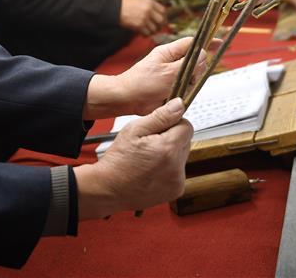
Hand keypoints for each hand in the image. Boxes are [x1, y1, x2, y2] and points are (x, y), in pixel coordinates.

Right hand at [75, 98, 192, 218]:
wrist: (108, 190)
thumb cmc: (118, 160)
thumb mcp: (134, 130)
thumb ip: (160, 116)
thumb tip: (179, 105)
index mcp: (168, 148)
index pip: (186, 126)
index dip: (172, 124)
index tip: (158, 130)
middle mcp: (176, 166)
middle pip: (185, 142)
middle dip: (171, 140)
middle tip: (150, 145)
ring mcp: (177, 181)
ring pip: (182, 157)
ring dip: (170, 155)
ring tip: (149, 159)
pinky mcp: (175, 190)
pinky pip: (178, 172)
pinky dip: (169, 170)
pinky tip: (152, 171)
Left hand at [83, 37, 207, 118]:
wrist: (126, 100)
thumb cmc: (141, 84)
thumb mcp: (168, 73)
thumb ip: (188, 64)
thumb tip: (204, 54)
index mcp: (169, 52)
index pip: (192, 43)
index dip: (207, 42)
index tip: (221, 42)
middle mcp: (172, 61)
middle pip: (196, 61)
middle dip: (197, 70)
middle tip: (188, 78)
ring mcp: (172, 74)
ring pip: (193, 76)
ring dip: (189, 84)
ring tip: (175, 89)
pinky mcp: (171, 87)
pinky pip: (186, 87)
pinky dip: (184, 92)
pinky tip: (174, 96)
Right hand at [119, 0, 165, 35]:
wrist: (114, 7)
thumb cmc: (124, 3)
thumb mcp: (140, 0)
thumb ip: (149, 5)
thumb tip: (156, 13)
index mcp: (150, 2)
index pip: (163, 11)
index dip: (164, 17)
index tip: (162, 20)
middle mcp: (149, 10)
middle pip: (161, 20)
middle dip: (160, 26)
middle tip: (157, 28)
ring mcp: (144, 18)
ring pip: (154, 29)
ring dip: (152, 31)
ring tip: (147, 31)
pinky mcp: (139, 25)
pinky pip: (147, 33)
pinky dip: (146, 35)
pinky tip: (142, 34)